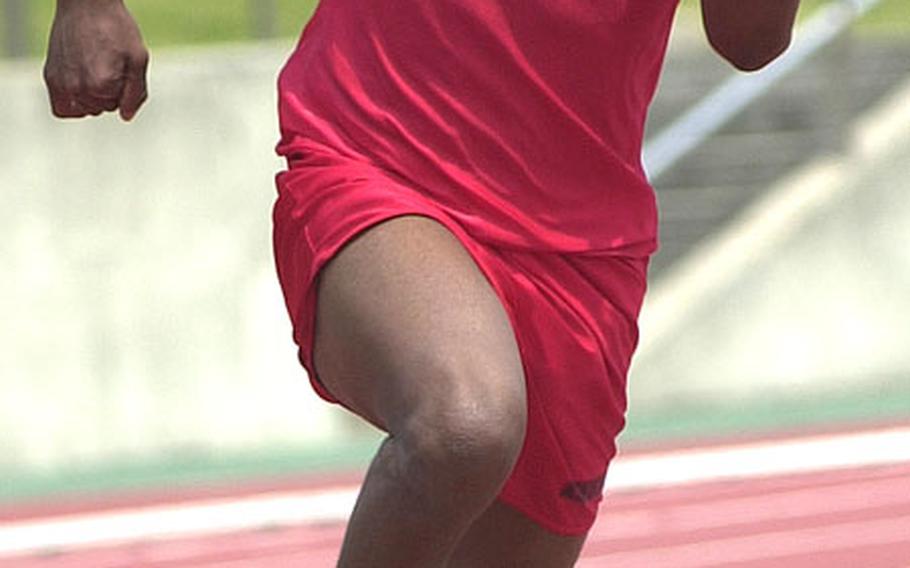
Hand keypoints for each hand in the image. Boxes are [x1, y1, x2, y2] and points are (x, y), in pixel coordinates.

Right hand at [44, 0, 149, 120]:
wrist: (85, 3)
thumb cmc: (115, 27)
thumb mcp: (138, 58)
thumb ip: (136, 92)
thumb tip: (125, 116)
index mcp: (101, 85)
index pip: (117, 106)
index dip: (123, 89)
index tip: (120, 65)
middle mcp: (78, 88)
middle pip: (101, 109)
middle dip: (108, 93)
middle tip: (106, 64)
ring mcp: (61, 83)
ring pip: (84, 109)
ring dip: (91, 96)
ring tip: (93, 69)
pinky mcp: (50, 77)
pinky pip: (62, 108)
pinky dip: (73, 104)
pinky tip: (81, 87)